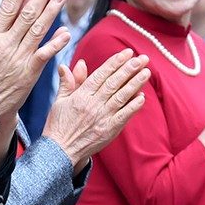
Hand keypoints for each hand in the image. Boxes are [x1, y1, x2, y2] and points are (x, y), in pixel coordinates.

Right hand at [45, 49, 150, 164]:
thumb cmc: (58, 125)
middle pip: (114, 83)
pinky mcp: (108, 130)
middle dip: (129, 69)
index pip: (101, 75)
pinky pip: (124, 116)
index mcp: (81, 95)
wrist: (59, 151)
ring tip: (146, 72)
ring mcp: (102, 118)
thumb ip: (69, 81)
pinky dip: (133, 106)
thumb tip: (77, 63)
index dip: (115, 62)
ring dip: (135, 84)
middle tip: (142, 58)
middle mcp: (92, 105)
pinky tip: (142, 96)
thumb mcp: (60, 100)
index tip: (127, 53)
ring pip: (121, 97)